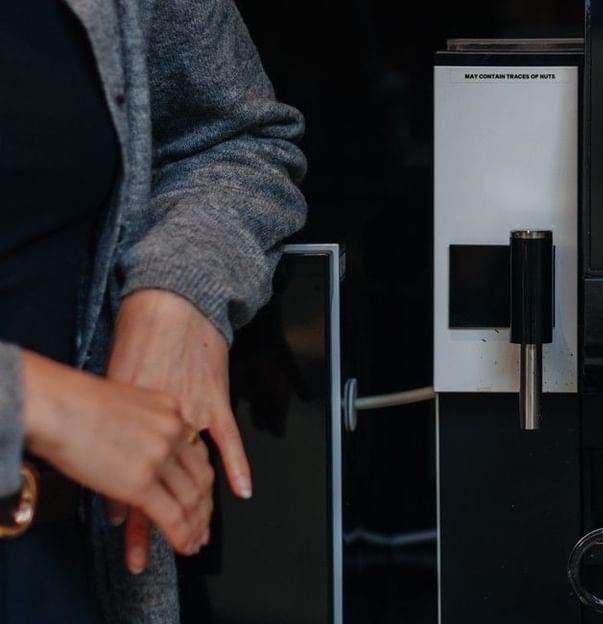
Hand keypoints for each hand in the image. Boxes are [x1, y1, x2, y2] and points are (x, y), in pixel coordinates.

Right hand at [21, 351, 211, 569]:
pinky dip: (180, 534)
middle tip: (203, 526)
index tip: (202, 496)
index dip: (202, 480)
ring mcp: (160, 457)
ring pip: (190, 498)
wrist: (57, 405)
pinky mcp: (141, 482)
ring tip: (193, 542)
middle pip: (201, 477)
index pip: (197, 453)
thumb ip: (143, 424)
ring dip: (194, 525)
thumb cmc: (74, 402)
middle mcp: (174, 431)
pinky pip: (171, 514)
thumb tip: (138, 445)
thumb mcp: (127, 402)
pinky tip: (182, 545)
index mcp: (172, 410)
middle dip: (203, 507)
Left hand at [107, 289, 251, 570]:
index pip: (125, 475)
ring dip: (196, 505)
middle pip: (158, 482)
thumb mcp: (115, 381)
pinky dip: (237, 466)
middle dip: (156, 521)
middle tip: (157, 548)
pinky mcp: (215, 400)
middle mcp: (160, 422)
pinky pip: (227, 440)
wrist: (172, 304)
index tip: (124, 531)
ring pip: (192, 470)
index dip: (125, 508)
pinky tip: (242, 490)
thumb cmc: (140, 336)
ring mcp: (191, 412)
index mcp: (130, 418)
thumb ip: (115, 420)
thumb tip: (109, 454)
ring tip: (197, 532)